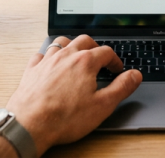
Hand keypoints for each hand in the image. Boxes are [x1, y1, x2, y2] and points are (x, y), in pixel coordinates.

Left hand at [0, 35, 140, 157]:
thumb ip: (122, 87)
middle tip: (100, 58)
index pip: (106, 52)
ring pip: (61, 43)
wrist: (29, 125)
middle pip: (84, 40)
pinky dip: (49, 56)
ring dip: (72, 46)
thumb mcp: (102, 106)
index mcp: (85, 62)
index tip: (117, 69)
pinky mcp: (32, 70)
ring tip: (77, 54)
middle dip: (95, 47)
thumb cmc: (64, 117)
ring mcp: (47, 61)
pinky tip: (50, 63)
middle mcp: (65, 56)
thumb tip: (135, 75)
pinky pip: (41, 54)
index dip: (115, 60)